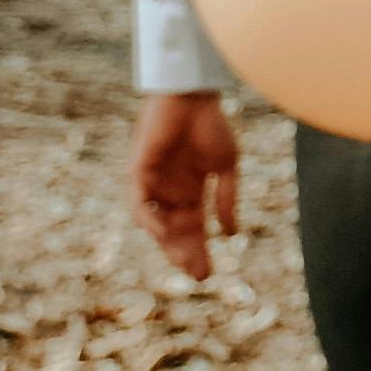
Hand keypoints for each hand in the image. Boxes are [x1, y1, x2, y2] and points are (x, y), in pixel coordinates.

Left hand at [133, 89, 240, 281]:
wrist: (192, 96)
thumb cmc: (210, 125)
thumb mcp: (225, 166)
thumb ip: (226, 199)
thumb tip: (231, 233)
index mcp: (191, 191)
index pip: (193, 229)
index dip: (200, 251)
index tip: (209, 274)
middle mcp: (170, 192)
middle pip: (175, 233)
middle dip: (186, 254)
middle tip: (198, 275)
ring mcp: (154, 184)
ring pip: (157, 224)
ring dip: (168, 244)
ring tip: (183, 261)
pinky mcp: (139, 171)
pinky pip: (140, 203)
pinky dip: (150, 219)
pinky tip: (163, 233)